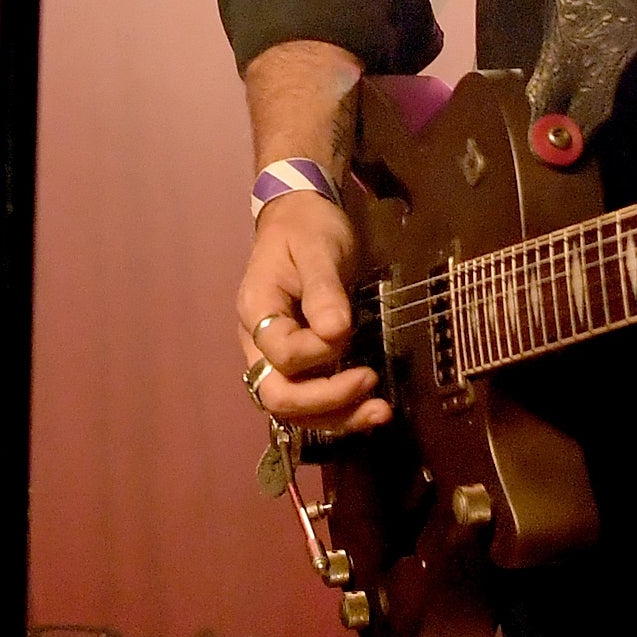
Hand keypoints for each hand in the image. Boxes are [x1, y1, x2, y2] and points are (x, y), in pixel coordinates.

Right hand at [235, 192, 387, 431]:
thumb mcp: (318, 248)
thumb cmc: (307, 229)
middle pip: (277, 396)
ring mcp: (275, 357)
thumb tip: (336, 333)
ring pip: (294, 409)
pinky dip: (340, 411)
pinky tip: (371, 409)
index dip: (318, 353)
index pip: (281, 354)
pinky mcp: (299, 364)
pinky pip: (310, 401)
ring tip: (381, 412)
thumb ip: (323, 290)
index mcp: (256, 311)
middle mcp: (257, 343)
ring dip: (336, 418)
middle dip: (325, 402)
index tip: (348, 331)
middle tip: (370, 381)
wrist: (301, 219)